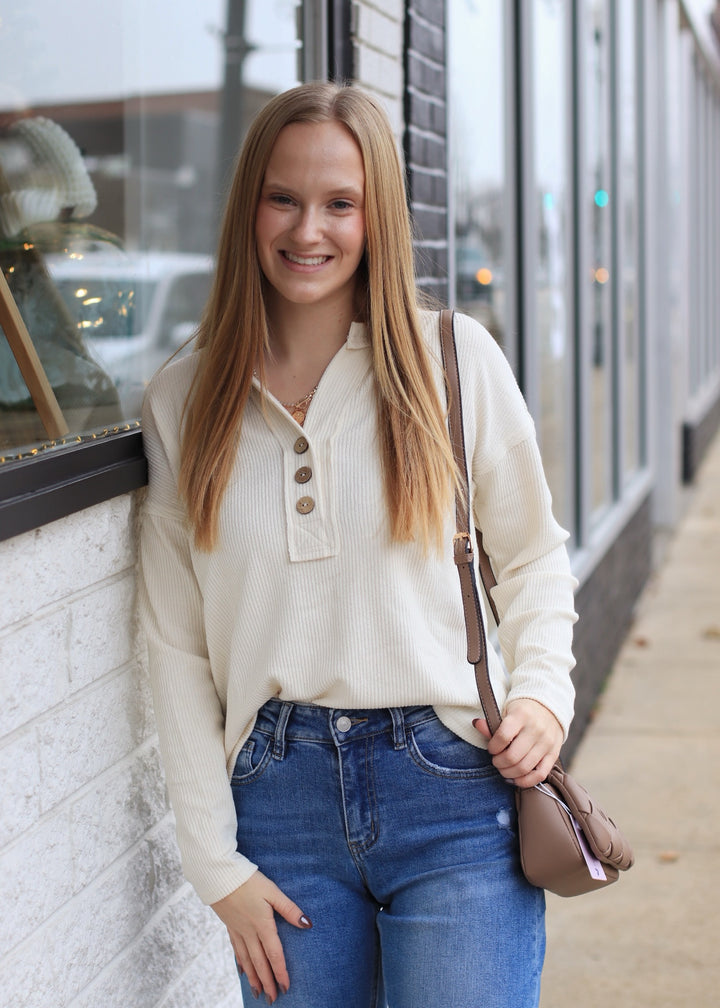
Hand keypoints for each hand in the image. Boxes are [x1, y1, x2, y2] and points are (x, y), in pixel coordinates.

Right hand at [211, 870, 311, 1002]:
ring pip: (246, 960)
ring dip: (253, 977)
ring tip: (257, 992)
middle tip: (272, 999)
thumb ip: (289, 908)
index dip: (280, 972)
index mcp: (262, 924)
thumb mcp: (272, 891)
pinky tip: (242, 971)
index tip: (286, 987)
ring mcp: (237, 930)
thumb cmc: (248, 880)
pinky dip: (240, 963)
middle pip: (259, 962)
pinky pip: (236, 950)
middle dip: (267, 982)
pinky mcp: (229, 926)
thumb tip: (307, 923)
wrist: (218, 875)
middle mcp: (249, 932)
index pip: (274, 954)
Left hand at [473, 698, 562, 787]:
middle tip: (496, 760)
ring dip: (509, 773)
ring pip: (525, 768)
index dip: (493, 747)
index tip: (491, 748)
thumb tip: (477, 724)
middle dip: (499, 763)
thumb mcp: (507, 711)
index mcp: (522, 715)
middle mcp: (536, 729)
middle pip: (512, 756)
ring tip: (503, 769)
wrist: (549, 707)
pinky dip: (525, 781)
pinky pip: (540, 775)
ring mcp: (546, 743)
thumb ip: (493, 722)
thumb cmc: (523, 711)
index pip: (503, 736)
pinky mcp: (553, 754)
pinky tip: (516, 778)